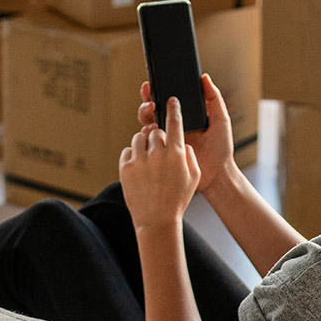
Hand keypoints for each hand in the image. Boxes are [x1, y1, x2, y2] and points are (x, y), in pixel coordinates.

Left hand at [120, 97, 201, 230]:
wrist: (157, 220)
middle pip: (155, 131)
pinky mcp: (126, 167)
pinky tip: (139, 168)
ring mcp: (140, 159)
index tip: (171, 100)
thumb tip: (181, 144)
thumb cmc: (177, 199)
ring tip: (148, 161)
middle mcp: (158, 153)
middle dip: (157, 138)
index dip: (173, 109)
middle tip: (159, 153)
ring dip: (143, 145)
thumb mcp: (194, 178)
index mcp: (176, 153)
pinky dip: (132, 156)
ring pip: (139, 138)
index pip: (175, 122)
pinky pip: (127, 151)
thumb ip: (189, 156)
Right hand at [137, 75, 237, 193]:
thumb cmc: (221, 149)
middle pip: (153, 108)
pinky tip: (152, 128)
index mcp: (185, 116)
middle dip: (147, 99)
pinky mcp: (161, 152)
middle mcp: (173, 126)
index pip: (168, 100)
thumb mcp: (220, 119)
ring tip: (152, 110)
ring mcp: (166, 139)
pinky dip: (145, 132)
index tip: (152, 83)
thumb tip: (205, 78)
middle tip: (150, 96)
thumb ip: (214, 98)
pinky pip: (148, 140)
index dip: (158, 90)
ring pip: (147, 122)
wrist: (217, 175)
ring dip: (145, 113)